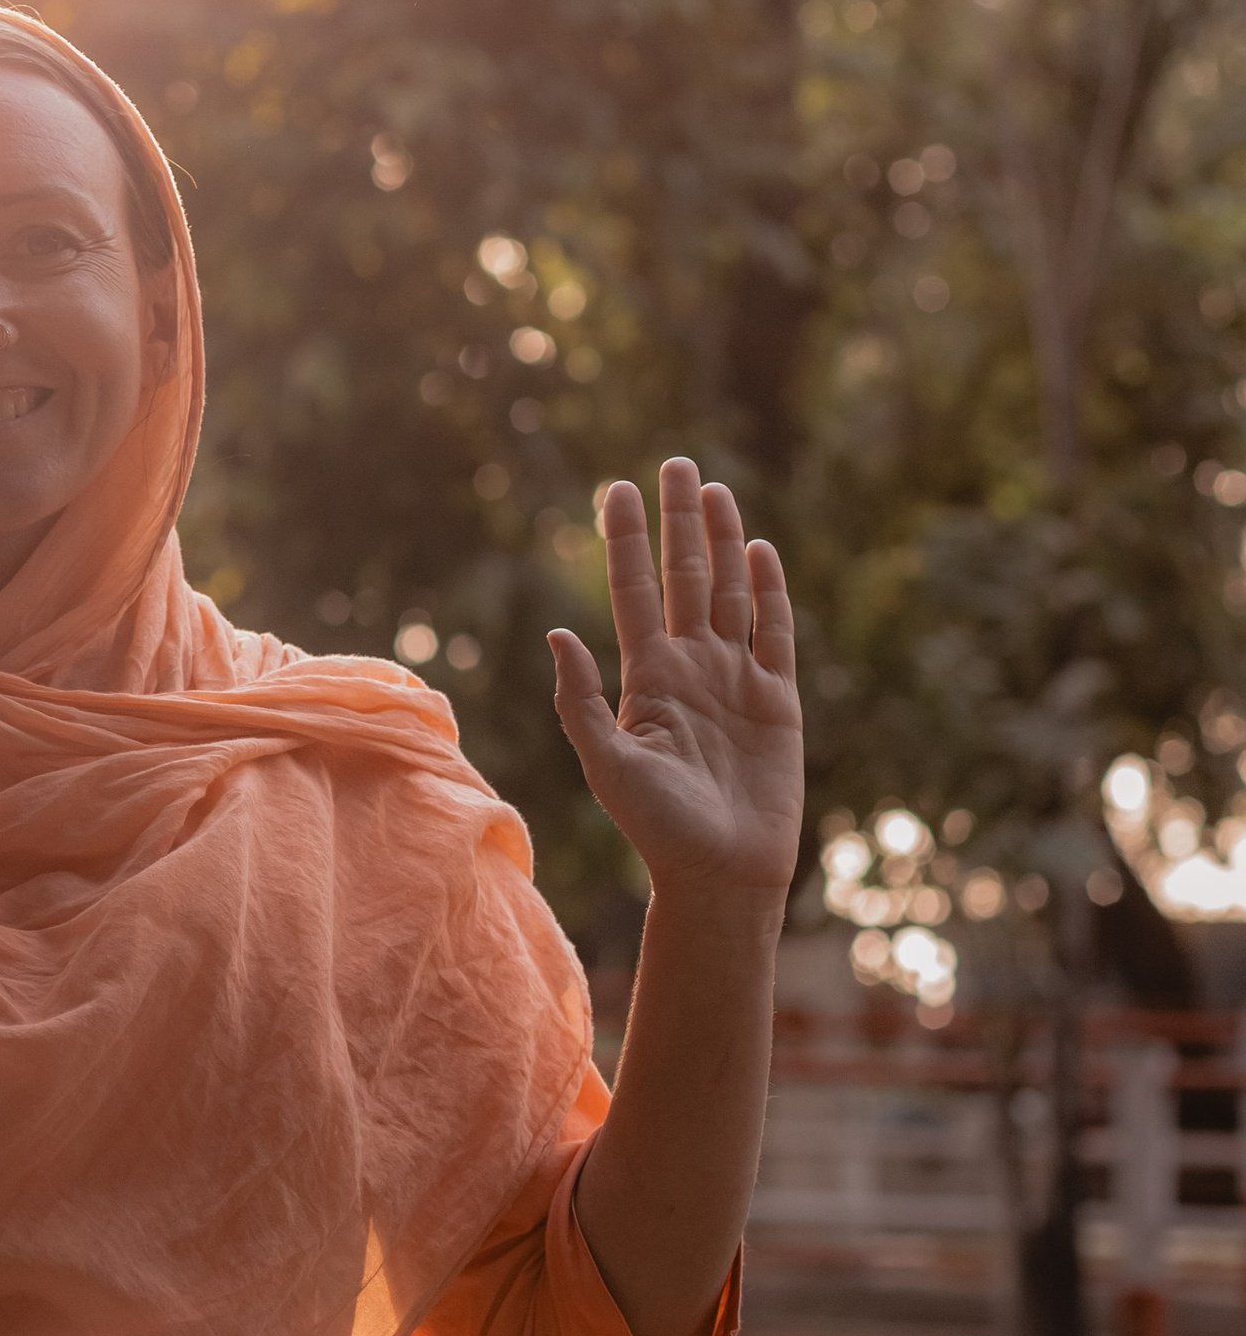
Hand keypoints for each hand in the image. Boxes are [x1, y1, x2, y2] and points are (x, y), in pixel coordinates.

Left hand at [548, 459, 801, 909]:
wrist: (723, 872)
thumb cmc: (658, 829)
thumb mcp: (608, 765)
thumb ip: (581, 701)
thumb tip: (556, 633)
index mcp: (647, 679)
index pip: (633, 591)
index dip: (627, 540)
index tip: (616, 487)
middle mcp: (690, 669)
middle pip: (684, 577)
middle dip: (677, 522)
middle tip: (673, 463)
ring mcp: (736, 680)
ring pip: (728, 593)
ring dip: (720, 541)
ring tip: (711, 489)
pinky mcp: (778, 699)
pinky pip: (775, 632)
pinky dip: (768, 591)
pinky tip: (757, 550)